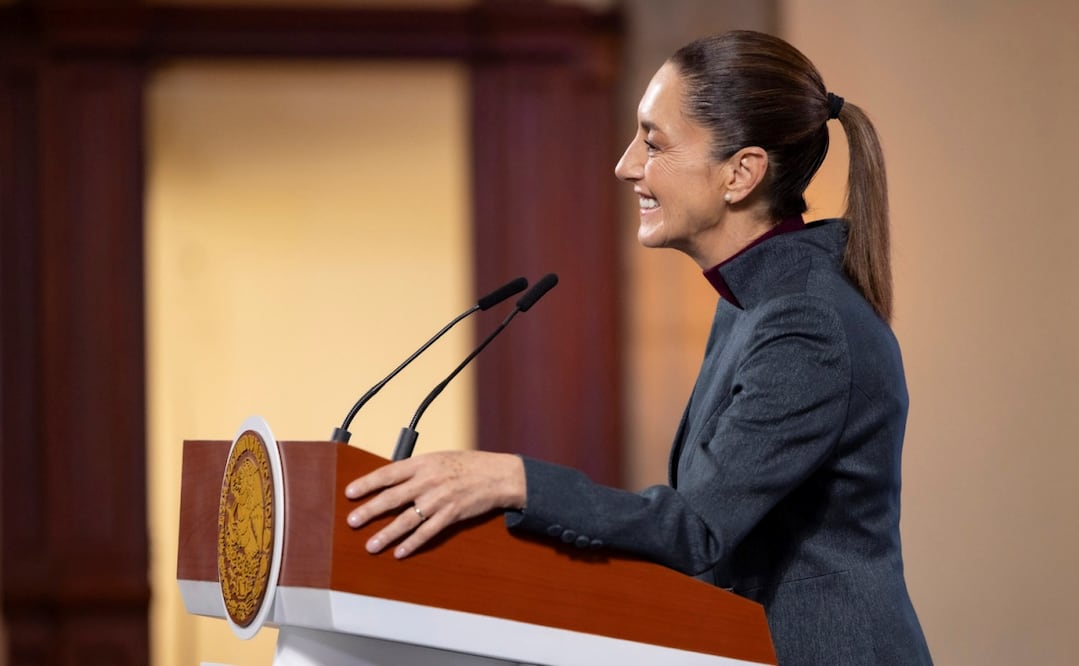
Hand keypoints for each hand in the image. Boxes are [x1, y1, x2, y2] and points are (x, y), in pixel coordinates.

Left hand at [344, 450, 525, 558]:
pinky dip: (412, 543)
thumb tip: (391, 480)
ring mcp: (439, 499)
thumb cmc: (469, 465)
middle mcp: (428, 481)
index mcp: (423, 463)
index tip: (350, 492)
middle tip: (352, 521)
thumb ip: (416, 470)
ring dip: (387, 534)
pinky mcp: (451, 515)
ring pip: (407, 519)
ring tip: (371, 545)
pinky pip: (428, 532)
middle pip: (393, 497)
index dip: (367, 483)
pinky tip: (399, 552)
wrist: (498, 475)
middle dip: (370, 510)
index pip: (388, 473)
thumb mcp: (439, 458)